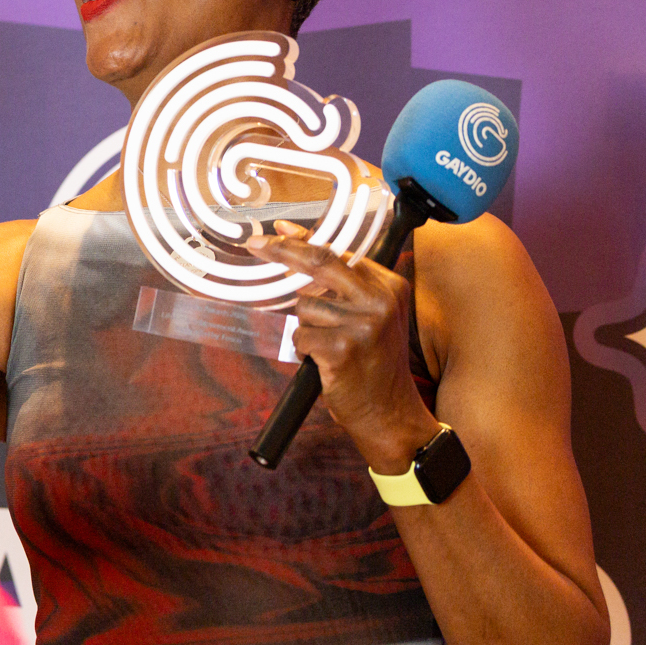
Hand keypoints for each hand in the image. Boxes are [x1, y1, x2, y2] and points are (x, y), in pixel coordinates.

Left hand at [244, 222, 440, 471]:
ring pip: (304, 307)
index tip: (273, 231)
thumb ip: (336, 278)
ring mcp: (363, 324)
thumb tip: (291, 234)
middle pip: (318, 264)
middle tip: (254, 244)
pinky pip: (301, 336)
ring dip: (306, 327)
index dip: (299, 240)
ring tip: (330, 346)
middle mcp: (380, 300)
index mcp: (388, 285)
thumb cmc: (372, 362)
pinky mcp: (343, 349)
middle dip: (282, 253)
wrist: (391, 413)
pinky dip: (304, 349)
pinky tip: (326, 362)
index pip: (336, 253)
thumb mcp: (367, 314)